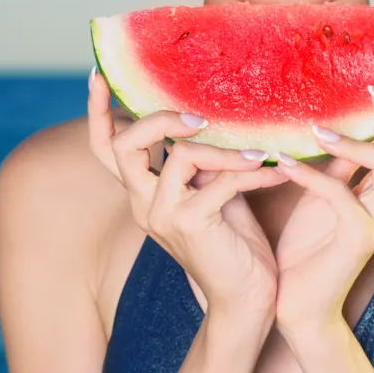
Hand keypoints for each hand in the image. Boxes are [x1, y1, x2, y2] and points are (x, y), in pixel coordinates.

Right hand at [87, 70, 285, 318]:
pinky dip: (251, 171)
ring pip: (180, 155)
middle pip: (125, 145)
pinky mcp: (189, 224)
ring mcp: (162, 215)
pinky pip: (219, 181)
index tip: (97, 74)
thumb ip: (201, 161)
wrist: (246, 299)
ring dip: (225, 150)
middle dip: (160, 118)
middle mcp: (143, 203)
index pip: (105, 148)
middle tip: (200, 116)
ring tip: (261, 152)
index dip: (97, 112)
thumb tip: (211, 116)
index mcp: (143, 193)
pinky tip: (276, 171)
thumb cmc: (234, 243)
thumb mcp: (212, 191)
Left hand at [271, 76, 373, 339]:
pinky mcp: (357, 239)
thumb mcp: (324, 193)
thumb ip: (339, 162)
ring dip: (357, 142)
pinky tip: (283, 162)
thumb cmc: (309, 248)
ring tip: (317, 130)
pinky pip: (341, 196)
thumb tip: (336, 119)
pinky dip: (312, 175)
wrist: (298, 304)